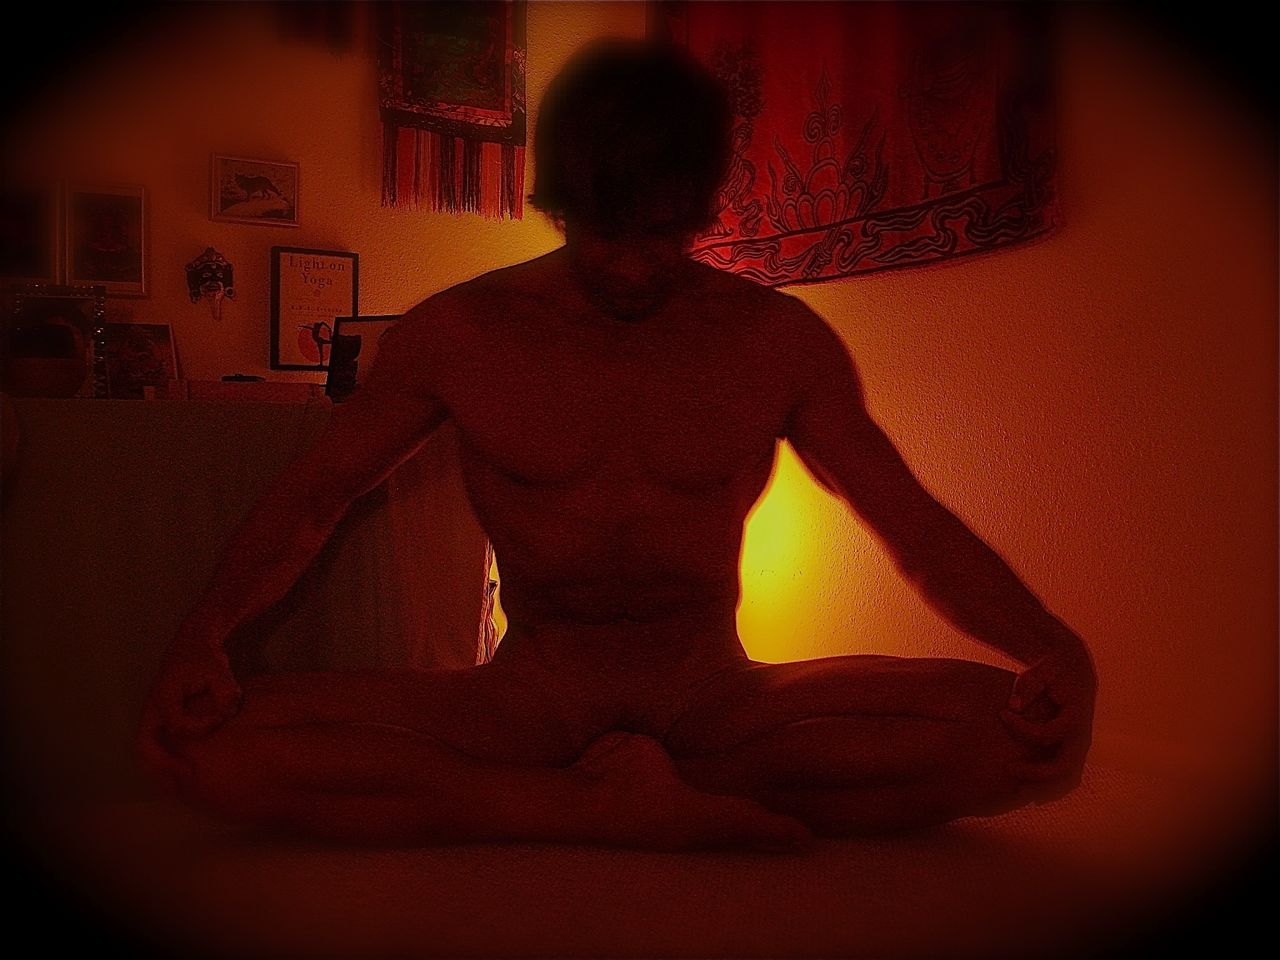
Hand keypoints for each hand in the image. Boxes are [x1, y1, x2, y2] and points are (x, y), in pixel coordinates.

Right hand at [137, 639, 241, 789]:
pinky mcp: (162, 717)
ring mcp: (154, 714)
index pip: (178, 726)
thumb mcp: (218, 669)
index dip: (201, 728)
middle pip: (145, 746)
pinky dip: (165, 758)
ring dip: (159, 768)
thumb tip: (229, 712)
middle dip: (162, 767)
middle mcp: (153, 708)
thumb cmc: (204, 657)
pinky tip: (182, 770)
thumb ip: (225, 690)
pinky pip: (157, 743)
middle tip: (183, 783)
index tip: (220, 718)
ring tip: (178, 787)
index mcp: (164, 697)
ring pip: (147, 748)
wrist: (193, 644)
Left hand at [1000, 641, 1096, 803]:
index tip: (1002, 714)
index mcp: (1075, 717)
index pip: (1048, 734)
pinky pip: (1067, 777)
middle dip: (1037, 773)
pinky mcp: (1074, 750)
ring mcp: (1080, 746)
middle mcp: (1082, 736)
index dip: (1022, 729)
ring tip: (1018, 790)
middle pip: (1064, 766)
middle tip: (1008, 769)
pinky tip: (1029, 789)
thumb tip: (1013, 706)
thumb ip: (1027, 685)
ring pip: (1069, 778)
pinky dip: (1051, 786)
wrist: (1072, 671)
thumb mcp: (1040, 671)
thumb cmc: (1052, 671)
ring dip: (1045, 788)